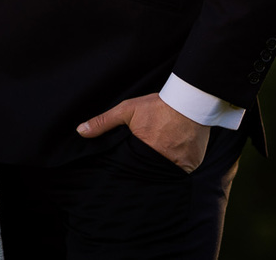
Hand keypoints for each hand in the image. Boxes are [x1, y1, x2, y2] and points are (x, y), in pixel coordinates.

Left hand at [77, 93, 209, 171]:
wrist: (190, 100)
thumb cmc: (157, 106)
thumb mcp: (127, 110)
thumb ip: (103, 122)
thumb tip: (81, 131)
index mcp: (144, 151)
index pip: (132, 170)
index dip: (129, 169)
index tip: (129, 168)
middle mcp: (163, 161)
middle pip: (150, 174)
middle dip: (145, 172)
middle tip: (144, 167)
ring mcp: (181, 164)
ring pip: (168, 174)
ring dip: (163, 170)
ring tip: (160, 162)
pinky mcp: (194, 163)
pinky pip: (184, 171)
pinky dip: (179, 168)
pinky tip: (175, 159)